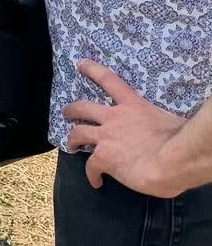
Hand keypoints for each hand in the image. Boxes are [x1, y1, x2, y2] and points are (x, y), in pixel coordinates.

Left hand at [63, 60, 189, 196]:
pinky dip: (91, 174)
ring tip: (69, 144)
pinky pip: (91, 166)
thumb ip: (158, 126)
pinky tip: (96, 181)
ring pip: (79, 133)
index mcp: (133, 105)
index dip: (92, 70)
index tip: (81, 64)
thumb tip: (163, 135)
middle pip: (84, 107)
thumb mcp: (168, 122)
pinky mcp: (104, 157)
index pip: (109, 80)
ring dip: (72, 138)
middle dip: (72, 110)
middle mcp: (114, 117)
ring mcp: (106, 137)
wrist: (173, 159)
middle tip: (66, 113)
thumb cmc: (180, 141)